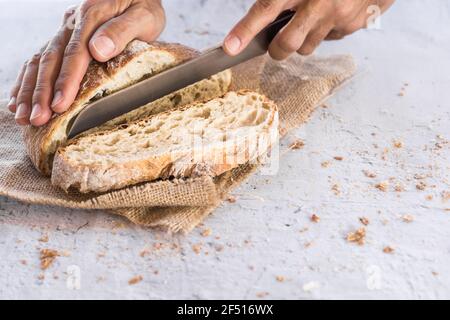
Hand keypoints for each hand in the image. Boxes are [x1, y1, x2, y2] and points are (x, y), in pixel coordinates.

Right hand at [8, 0, 165, 125]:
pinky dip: (27, 80)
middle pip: (51, 59)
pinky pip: (39, 59)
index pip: (75, 53)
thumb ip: (121, 31)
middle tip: (38, 119)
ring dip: (30, 90)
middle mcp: (72, 23)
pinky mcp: (62, 38)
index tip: (60, 104)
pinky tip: (19, 100)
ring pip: (40, 61)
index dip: (66, 80)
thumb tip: (98, 49)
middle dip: (42, 92)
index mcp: (91, 16)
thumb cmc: (144, 8)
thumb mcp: (143, 16)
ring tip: (25, 117)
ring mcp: (64, 30)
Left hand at [223, 0, 394, 59]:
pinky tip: (330, 13)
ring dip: (302, 40)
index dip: (245, 31)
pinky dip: (325, 31)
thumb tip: (266, 14)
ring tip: (308, 20)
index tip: (230, 48)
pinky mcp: (353, 24)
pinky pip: (330, 39)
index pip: (265, 10)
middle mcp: (318, 1)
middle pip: (287, 44)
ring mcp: (338, 15)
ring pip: (307, 47)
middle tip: (274, 44)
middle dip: (277, 50)